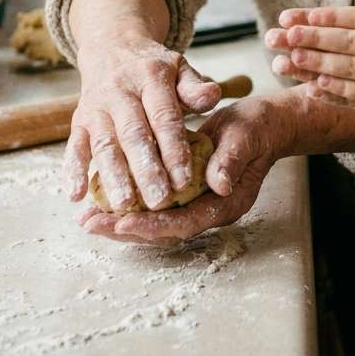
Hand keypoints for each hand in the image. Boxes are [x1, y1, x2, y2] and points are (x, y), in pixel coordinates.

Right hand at [65, 30, 221, 212]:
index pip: (164, 117)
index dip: (174, 149)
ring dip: (113, 176)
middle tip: (159, 201)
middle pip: (134, 134)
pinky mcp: (78, 120)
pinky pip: (73, 146)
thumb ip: (195, 86)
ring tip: (124, 205)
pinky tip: (76, 196)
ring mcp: (96, 107)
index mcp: (150, 77)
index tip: (185, 180)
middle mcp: (120, 92)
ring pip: (104, 144)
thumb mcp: (179, 68)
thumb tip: (213, 97)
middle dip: (146, 170)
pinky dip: (72, 171)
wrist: (112, 47)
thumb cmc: (154, 67)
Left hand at [77, 97, 276, 244]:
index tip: (121, 222)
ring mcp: (198, 205)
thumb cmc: (256, 128)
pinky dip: (130, 205)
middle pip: (164, 231)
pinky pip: (155, 207)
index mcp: (226, 203)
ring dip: (121, 221)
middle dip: (125, 229)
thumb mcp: (245, 137)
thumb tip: (218, 183)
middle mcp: (210, 211)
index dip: (152, 224)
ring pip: (155, 223)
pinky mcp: (187, 194)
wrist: (266, 124)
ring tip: (88, 217)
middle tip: (90, 223)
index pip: (185, 223)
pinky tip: (105, 199)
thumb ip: (231, 160)